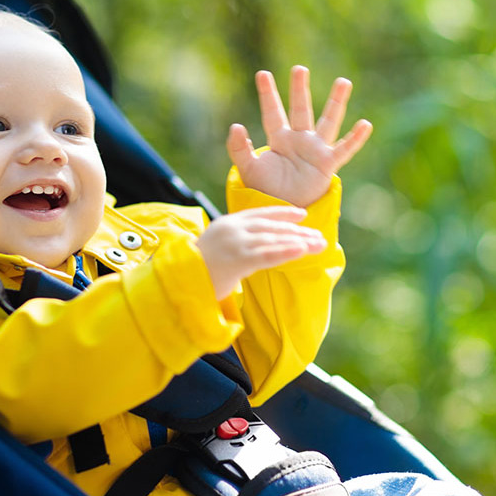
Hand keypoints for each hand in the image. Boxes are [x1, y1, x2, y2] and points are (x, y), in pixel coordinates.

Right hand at [196, 206, 326, 299]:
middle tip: (319, 236)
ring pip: (275, 239)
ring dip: (300, 242)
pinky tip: (302, 251)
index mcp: (227, 224)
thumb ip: (233, 247)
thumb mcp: (214, 251)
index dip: (283, 213)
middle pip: (273, 226)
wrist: (176, 282)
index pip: (260, 214)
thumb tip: (252, 252)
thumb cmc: (193, 272)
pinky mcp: (238, 259)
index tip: (302, 214)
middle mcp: (233, 229)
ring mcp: (235, 243)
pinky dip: (287, 251)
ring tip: (319, 245)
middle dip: (298, 231)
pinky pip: (268, 254)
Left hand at [227, 66, 371, 207]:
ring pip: (328, 121)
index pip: (273, 112)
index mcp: (279, 139)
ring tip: (343, 82)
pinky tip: (365, 124)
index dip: (268, 94)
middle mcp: (299, 139)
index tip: (262, 73)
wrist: (282, 208)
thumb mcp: (248, 168)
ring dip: (336, 102)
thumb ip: (238, 149)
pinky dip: (355, 138)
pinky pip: (344, 149)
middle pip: (300, 109)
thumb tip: (236, 126)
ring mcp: (315, 150)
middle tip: (299, 69)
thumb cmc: (265, 189)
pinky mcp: (327, 164)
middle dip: (299, 89)